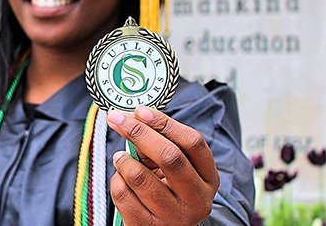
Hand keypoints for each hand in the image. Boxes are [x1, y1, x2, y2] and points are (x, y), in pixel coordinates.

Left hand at [106, 106, 218, 225]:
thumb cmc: (167, 192)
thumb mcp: (174, 170)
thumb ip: (160, 145)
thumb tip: (131, 118)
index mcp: (208, 179)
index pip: (193, 142)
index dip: (164, 122)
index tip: (140, 110)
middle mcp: (197, 200)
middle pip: (169, 156)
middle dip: (138, 132)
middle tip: (116, 118)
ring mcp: (174, 218)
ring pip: (138, 176)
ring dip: (123, 160)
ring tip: (121, 158)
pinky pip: (122, 194)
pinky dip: (116, 181)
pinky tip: (121, 181)